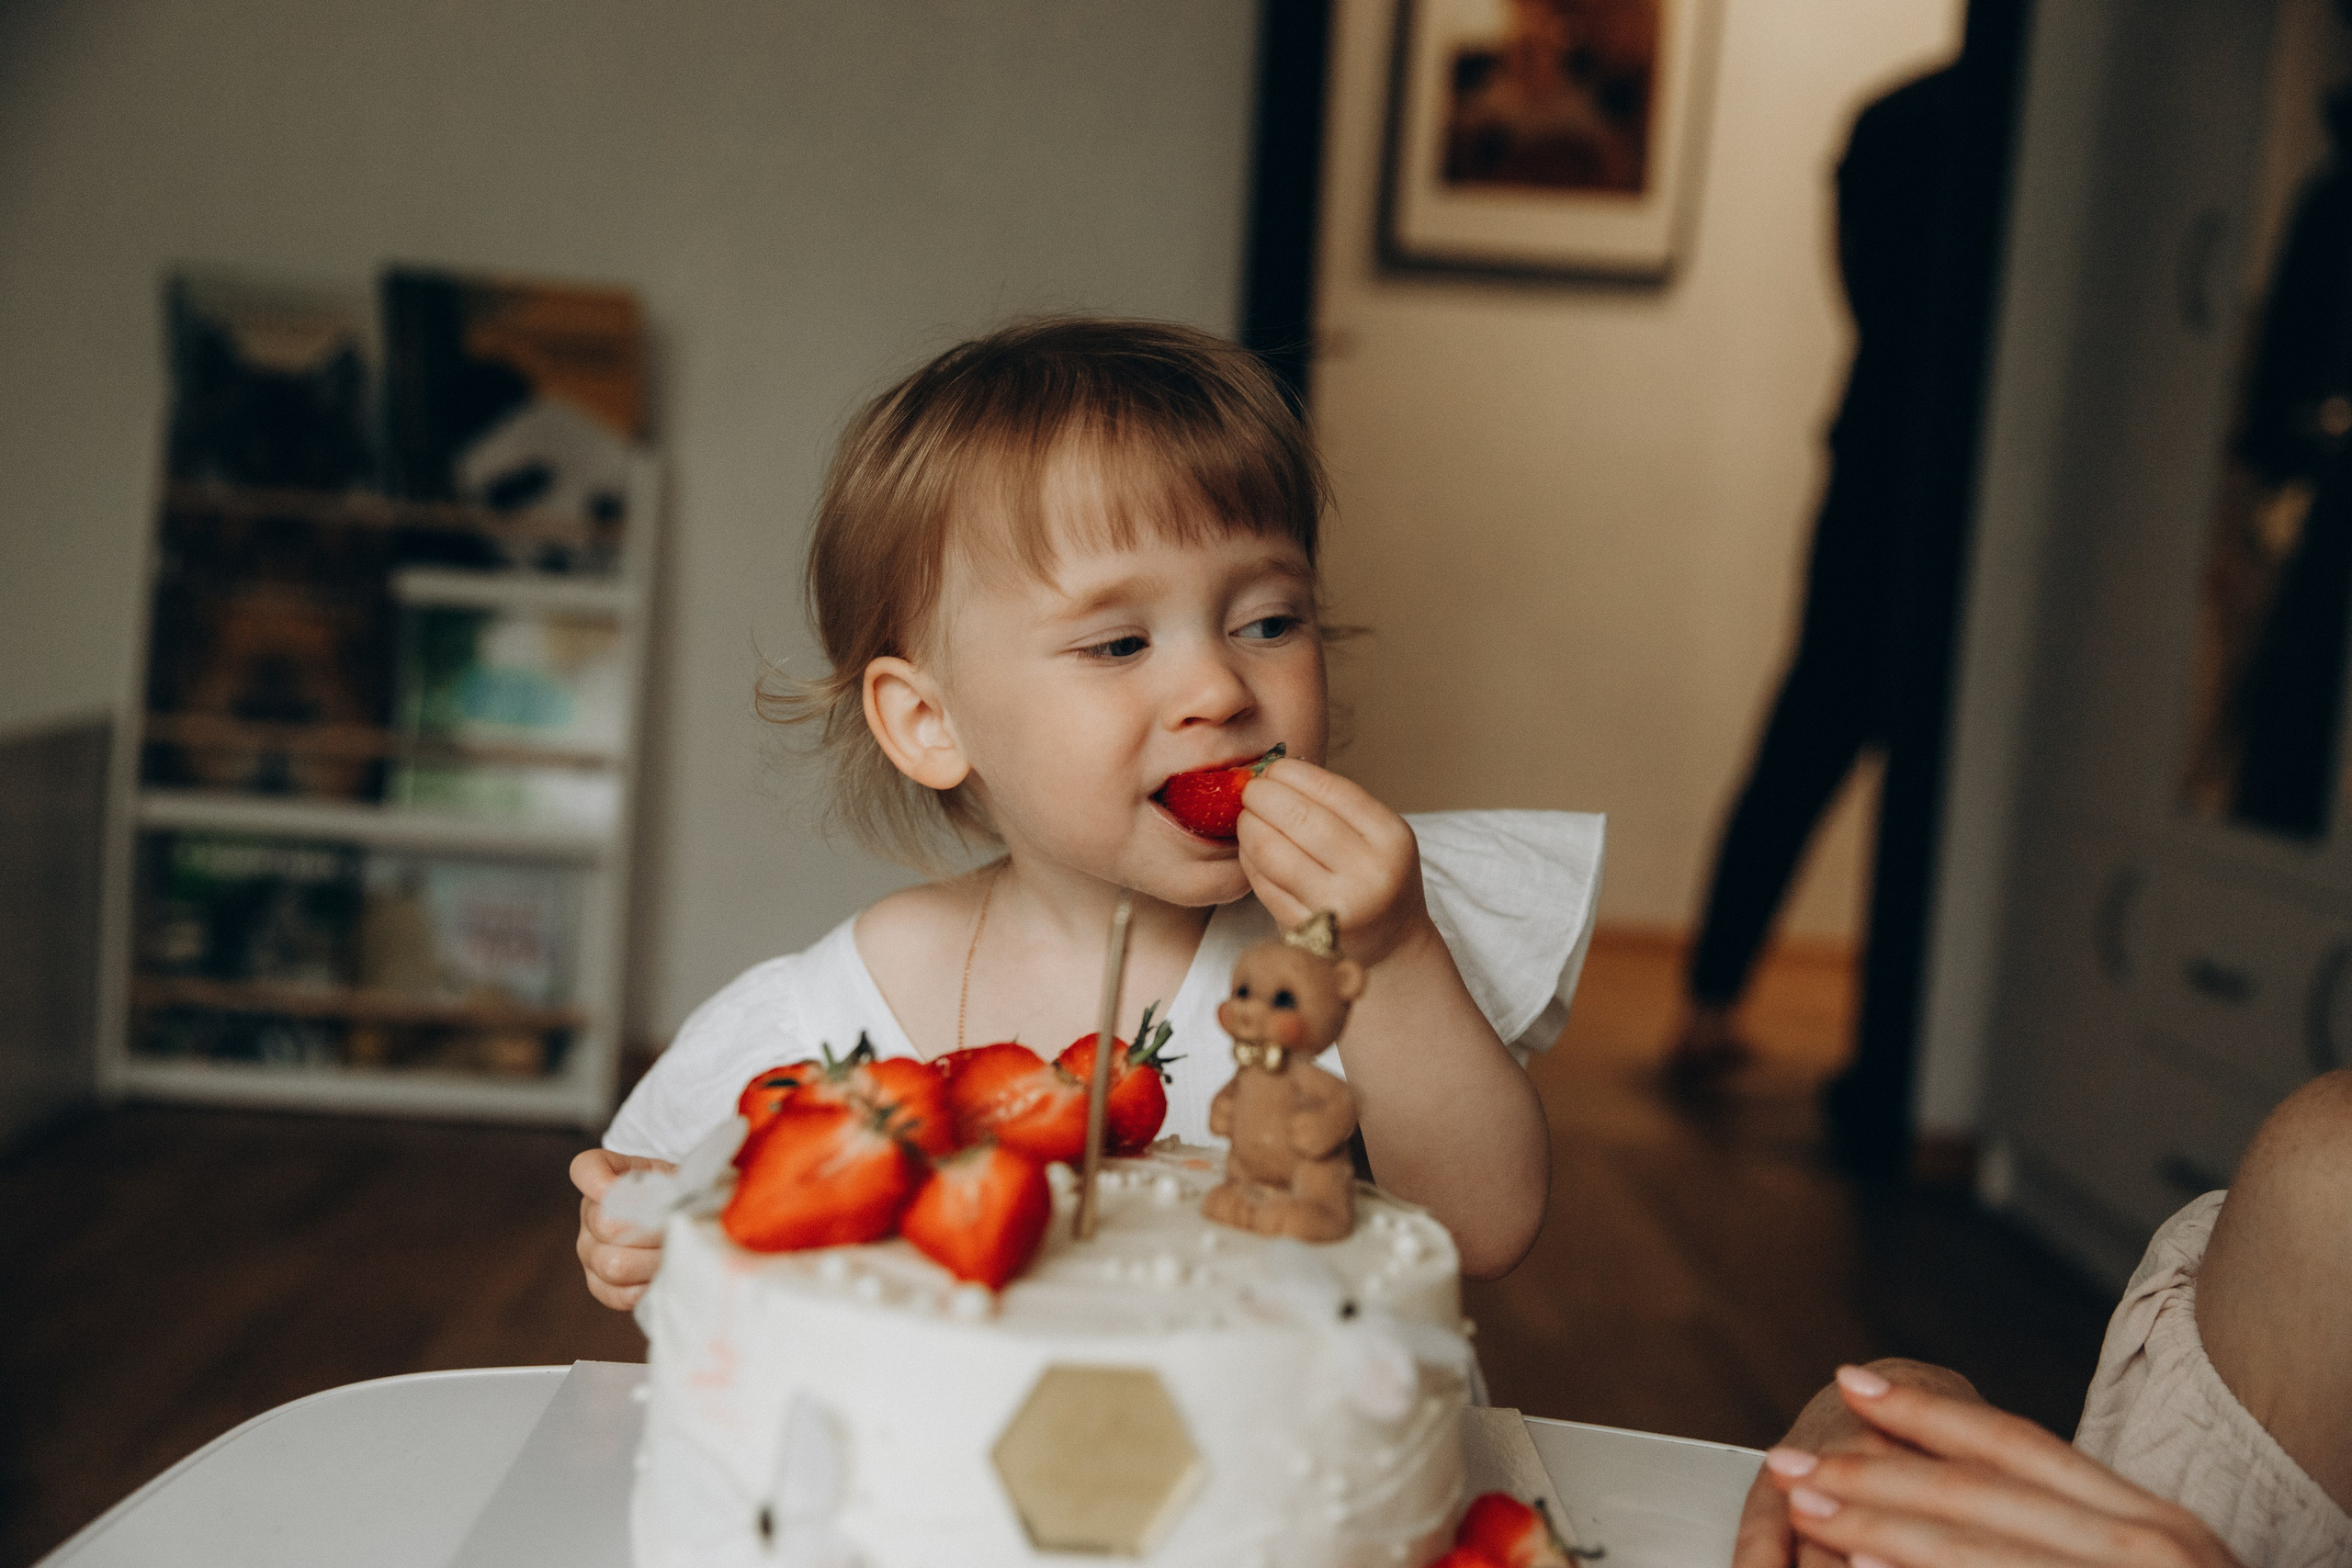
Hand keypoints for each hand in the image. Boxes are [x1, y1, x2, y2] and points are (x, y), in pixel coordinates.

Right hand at [571, 1147, 674, 1310]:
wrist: (684, 1219)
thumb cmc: (683, 1192)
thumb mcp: (682, 1173)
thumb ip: (683, 1179)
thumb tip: (689, 1202)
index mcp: (603, 1175)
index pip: (586, 1169)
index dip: (602, 1180)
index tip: (637, 1180)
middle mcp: (589, 1213)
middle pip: (608, 1226)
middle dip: (654, 1230)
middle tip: (683, 1228)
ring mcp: (590, 1251)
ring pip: (614, 1265)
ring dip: (656, 1262)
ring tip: (680, 1253)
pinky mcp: (600, 1285)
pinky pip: (619, 1294)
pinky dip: (649, 1287)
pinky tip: (667, 1274)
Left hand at [1237, 758, 1428, 966]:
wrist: (1391, 941)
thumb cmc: (1375, 876)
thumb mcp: (1377, 835)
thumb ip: (1335, 805)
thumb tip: (1273, 772)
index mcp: (1391, 838)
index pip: (1331, 790)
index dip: (1291, 773)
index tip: (1272, 769)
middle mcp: (1370, 873)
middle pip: (1299, 818)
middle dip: (1262, 796)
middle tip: (1250, 791)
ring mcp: (1337, 907)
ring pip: (1273, 852)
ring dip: (1249, 827)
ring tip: (1247, 819)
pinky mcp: (1306, 932)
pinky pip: (1263, 885)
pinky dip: (1249, 861)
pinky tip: (1250, 850)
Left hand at [1760, 1364, 2243, 1567]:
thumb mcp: (2130, 1562)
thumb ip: (2052, 1529)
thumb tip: (1934, 1502)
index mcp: (2149, 1523)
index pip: (2020, 1448)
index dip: (1928, 1414)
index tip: (1850, 1383)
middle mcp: (2150, 1550)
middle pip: (1987, 1496)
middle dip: (1879, 1472)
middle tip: (1791, 1461)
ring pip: (1988, 1551)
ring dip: (1884, 1529)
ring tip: (1809, 1510)